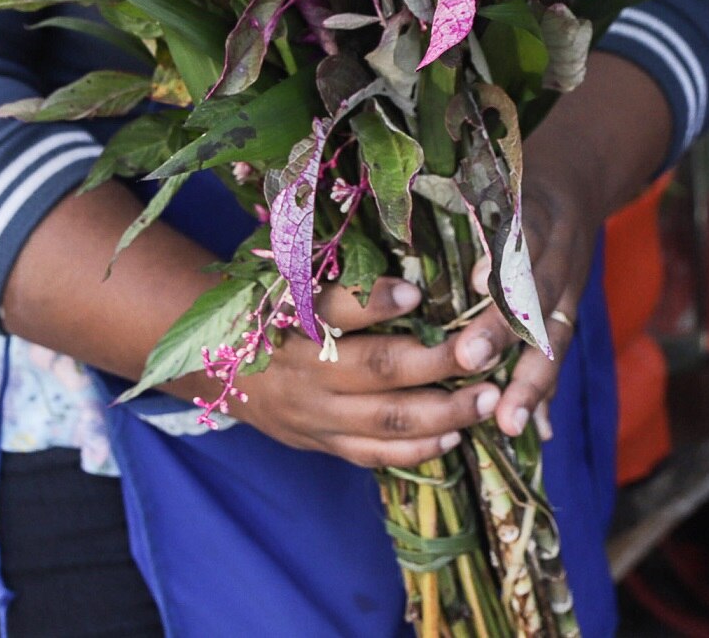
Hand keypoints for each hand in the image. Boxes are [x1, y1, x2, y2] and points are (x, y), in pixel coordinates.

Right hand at [218, 277, 503, 468]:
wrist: (220, 366)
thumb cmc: (272, 309)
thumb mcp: (287, 279)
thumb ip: (334, 272)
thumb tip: (408, 254)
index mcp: (292, 317)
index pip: (332, 308)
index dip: (373, 300)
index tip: (415, 291)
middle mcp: (304, 367)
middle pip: (377, 368)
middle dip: (439, 362)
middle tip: (485, 351)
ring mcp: (314, 412)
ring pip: (387, 419)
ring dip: (445, 411)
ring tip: (488, 399)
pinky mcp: (322, 442)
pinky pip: (374, 454)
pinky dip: (418, 448)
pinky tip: (454, 435)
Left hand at [446, 52, 674, 438]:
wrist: (579, 179)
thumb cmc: (511, 179)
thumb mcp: (492, 176)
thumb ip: (459, 198)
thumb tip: (406, 209)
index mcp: (531, 215)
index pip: (517, 240)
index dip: (497, 262)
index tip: (472, 285)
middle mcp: (556, 255)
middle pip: (534, 298)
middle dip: (504, 334)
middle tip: (470, 361)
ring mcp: (569, 288)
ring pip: (552, 338)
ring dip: (533, 382)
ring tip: (511, 423)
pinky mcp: (568, 313)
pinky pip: (556, 356)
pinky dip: (546, 392)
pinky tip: (535, 430)